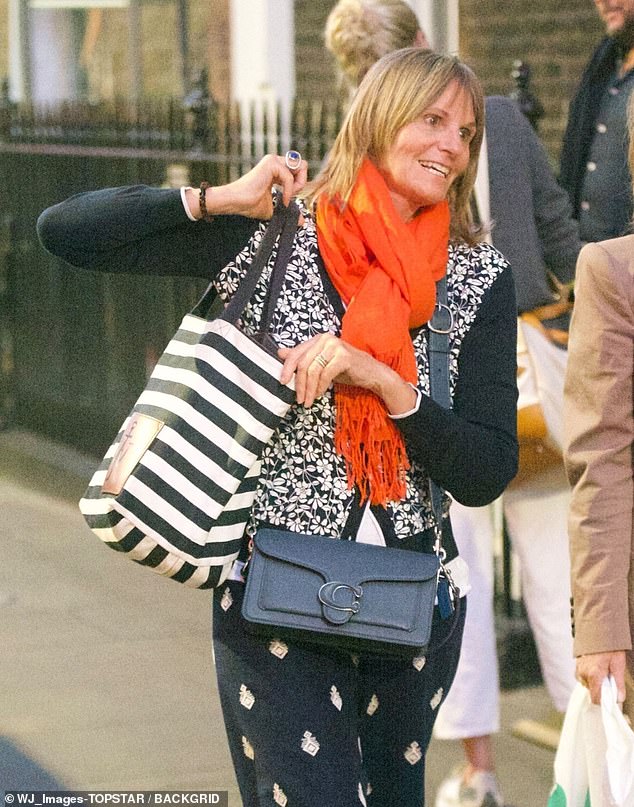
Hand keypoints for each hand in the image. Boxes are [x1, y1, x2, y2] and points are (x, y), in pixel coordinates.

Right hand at [187, 154, 307, 220]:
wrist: (236, 202)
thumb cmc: (249, 205)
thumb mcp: (275, 208)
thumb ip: (288, 211)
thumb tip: (302, 221)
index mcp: (275, 170)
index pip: (298, 171)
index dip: (299, 185)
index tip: (288, 199)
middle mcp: (275, 162)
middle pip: (302, 165)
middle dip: (301, 182)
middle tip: (290, 197)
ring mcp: (273, 161)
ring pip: (300, 166)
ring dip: (297, 186)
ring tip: (285, 198)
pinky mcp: (271, 163)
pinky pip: (290, 177)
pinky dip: (289, 191)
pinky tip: (283, 200)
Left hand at [278, 334, 416, 411]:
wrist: (372, 374)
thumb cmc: (346, 369)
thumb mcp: (321, 363)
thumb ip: (303, 357)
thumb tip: (280, 352)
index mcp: (318, 338)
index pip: (296, 353)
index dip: (287, 369)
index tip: (283, 383)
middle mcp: (325, 338)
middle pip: (302, 363)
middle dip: (299, 384)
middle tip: (298, 399)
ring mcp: (335, 346)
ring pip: (312, 370)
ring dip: (309, 389)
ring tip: (308, 401)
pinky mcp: (343, 356)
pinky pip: (325, 375)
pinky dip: (320, 388)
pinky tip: (320, 395)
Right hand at [576, 650, 626, 705]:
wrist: (597, 629)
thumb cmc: (609, 646)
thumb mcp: (618, 664)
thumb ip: (618, 683)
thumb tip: (619, 698)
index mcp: (594, 674)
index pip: (595, 698)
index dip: (604, 701)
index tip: (611, 697)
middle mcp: (583, 673)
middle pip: (592, 692)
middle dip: (601, 689)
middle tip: (609, 678)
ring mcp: (578, 669)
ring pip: (587, 685)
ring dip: (595, 682)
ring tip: (603, 671)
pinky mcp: (577, 665)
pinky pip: (583, 677)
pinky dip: (590, 676)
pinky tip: (597, 668)